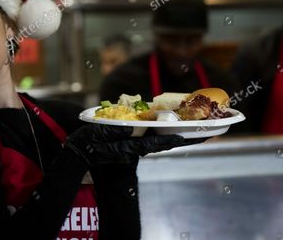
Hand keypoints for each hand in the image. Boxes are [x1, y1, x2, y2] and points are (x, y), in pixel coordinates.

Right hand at [66, 124, 206, 165]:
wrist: (78, 154)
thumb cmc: (87, 143)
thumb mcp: (101, 133)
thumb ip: (118, 131)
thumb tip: (134, 128)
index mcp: (131, 146)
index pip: (158, 143)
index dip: (176, 139)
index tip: (192, 135)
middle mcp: (135, 148)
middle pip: (164, 143)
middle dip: (184, 139)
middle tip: (205, 134)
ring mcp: (133, 147)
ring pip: (159, 142)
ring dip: (176, 137)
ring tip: (193, 131)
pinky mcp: (128, 145)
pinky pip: (150, 141)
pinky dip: (163, 136)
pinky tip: (169, 130)